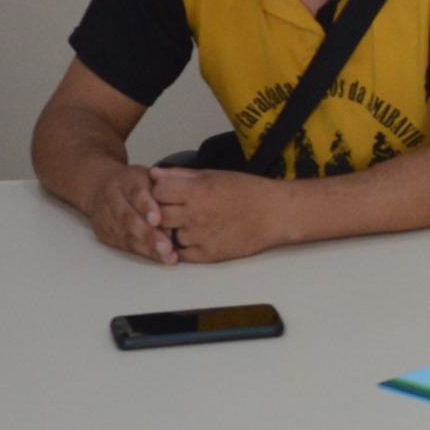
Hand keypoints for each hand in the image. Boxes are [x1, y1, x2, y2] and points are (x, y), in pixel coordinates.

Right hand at [82, 160, 177, 263]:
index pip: (135, 193)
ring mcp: (104, 215)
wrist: (105, 187)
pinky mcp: (103, 232)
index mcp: (126, 179)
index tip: (157, 219)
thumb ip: (165, 184)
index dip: (146, 207)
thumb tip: (179, 193)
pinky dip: (142, 252)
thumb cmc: (141, 184)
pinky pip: (123, 244)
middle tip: (166, 247)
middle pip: (128, 218)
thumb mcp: (152, 177)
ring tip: (167, 256)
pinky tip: (159, 258)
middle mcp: (112, 196)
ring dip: (147, 248)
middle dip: (148, 234)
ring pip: (125, 234)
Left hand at [142, 164, 283, 262]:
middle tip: (168, 209)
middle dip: (159, 211)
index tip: (165, 192)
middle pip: (158, 215)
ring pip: (166, 236)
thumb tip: (154, 174)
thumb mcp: (214, 174)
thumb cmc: (248, 191)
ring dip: (169, 230)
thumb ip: (180, 175)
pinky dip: (179, 247)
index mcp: (197, 191)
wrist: (275, 214)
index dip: (158, 191)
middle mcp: (195, 215)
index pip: (158, 192)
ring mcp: (201, 237)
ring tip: (181, 223)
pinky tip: (189, 237)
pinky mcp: (208, 255)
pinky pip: (180, 254)